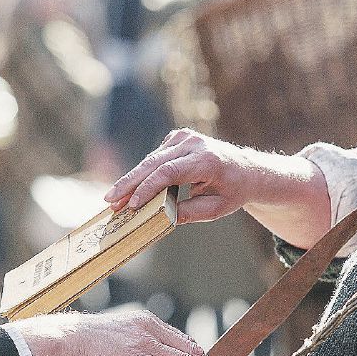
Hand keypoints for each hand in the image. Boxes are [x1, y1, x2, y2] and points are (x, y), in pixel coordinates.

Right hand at [104, 129, 328, 245]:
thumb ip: (191, 213)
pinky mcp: (178, 137)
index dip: (147, 188)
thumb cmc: (232, 192)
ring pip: (150, 160)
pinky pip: (155, 158)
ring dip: (131, 180)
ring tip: (114, 199)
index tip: (131, 205)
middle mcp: (194, 143)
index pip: (169, 172)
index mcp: (207, 160)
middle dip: (129, 184)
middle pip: (153, 163)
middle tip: (109, 201)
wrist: (247, 170)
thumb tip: (164, 218)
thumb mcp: (216, 209)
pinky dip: (143, 173)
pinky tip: (132, 190)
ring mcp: (185, 137)